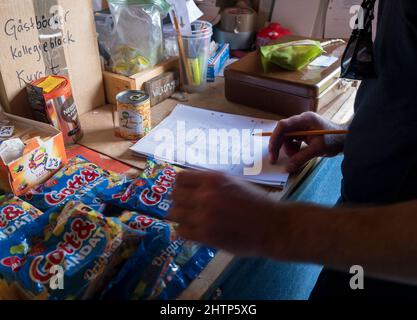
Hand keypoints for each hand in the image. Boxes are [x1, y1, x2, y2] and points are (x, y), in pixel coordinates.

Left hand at [169, 171, 287, 256]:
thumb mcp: (234, 182)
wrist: (273, 226)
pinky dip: (184, 231)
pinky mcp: (205, 235)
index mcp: (213, 179)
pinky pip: (181, 232)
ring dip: (180, 217)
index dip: (181, 186)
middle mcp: (205, 195)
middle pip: (174, 195)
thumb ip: (211, 183)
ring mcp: (203, 216)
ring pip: (174, 214)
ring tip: (189, 220)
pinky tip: (193, 231)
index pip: (180, 178)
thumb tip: (191, 185)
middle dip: (179, 201)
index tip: (185, 192)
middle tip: (187, 207)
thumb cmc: (257, 203)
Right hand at [269, 112, 346, 172]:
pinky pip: (291, 141)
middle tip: (275, 160)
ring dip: (288, 150)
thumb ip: (301, 158)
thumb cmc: (335, 140)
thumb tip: (287, 168)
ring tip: (298, 156)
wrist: (346, 138)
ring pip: (286, 138)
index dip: (275, 139)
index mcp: (305, 119)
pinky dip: (293, 149)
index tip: (272, 153)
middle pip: (282, 132)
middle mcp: (301, 121)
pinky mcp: (302, 132)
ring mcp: (301, 126)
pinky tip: (301, 152)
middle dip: (279, 147)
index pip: (283, 126)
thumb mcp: (318, 149)